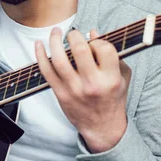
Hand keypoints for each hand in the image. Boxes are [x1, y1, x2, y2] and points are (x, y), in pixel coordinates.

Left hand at [35, 28, 131, 152]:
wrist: (103, 127)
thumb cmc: (113, 99)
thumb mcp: (121, 77)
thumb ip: (112, 54)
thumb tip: (92, 32)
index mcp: (111, 78)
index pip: (103, 48)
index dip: (97, 40)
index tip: (94, 42)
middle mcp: (93, 84)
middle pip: (80, 50)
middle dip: (74, 36)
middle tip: (73, 34)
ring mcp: (75, 90)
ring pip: (60, 59)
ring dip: (54, 41)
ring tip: (55, 32)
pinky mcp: (61, 94)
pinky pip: (47, 72)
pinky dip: (40, 56)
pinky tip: (39, 45)